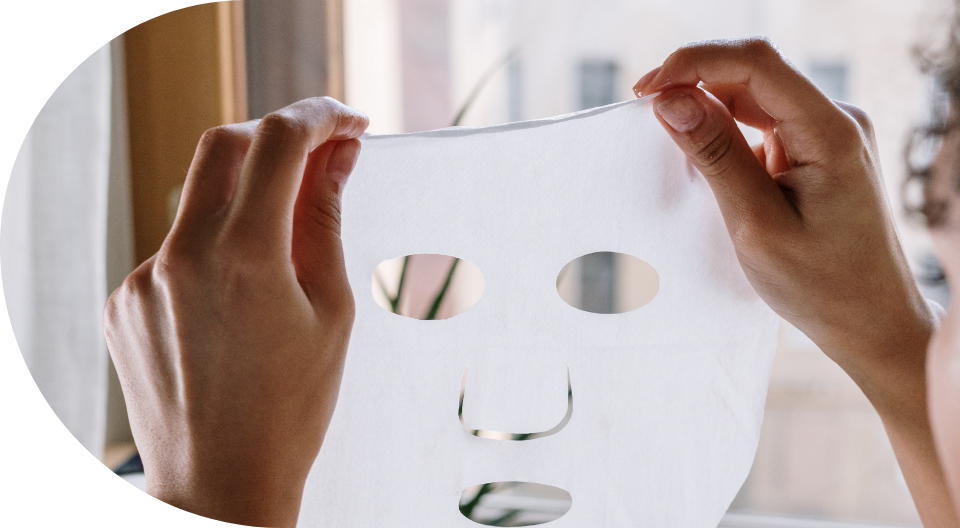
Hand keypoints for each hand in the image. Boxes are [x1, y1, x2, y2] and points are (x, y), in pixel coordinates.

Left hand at [104, 97, 367, 526]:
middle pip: (225, 144)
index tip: (348, 123)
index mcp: (245, 257)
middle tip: (320, 159)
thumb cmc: (291, 409)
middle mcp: (182, 256)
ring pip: (198, 197)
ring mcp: (143, 278)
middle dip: (277, 137)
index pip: (278, 140)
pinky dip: (213, 243)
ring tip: (284, 244)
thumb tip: (339, 157)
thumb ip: (325, 220)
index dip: (320, 117)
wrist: (221, 484)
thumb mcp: (331, 311)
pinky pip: (174, 244)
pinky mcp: (124, 299)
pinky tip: (239, 294)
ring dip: (246, 194)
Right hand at [634, 38, 958, 526]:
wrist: (871, 322)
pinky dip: (724, 130)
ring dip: (706, 107)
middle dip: (694, 82)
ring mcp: (826, 135)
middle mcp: (834, 121)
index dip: (694, 62)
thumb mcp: (756, 224)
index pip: (756, 64)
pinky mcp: (816, 152)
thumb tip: (670, 100)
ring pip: (753, 96)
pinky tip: (698, 154)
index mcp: (830, 132)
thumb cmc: (821, 285)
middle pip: (753, 74)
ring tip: (665, 135)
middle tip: (643, 110)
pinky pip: (761, 123)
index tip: (644, 90)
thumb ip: (715, 156)